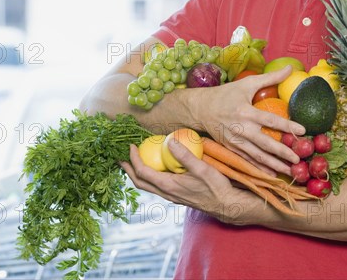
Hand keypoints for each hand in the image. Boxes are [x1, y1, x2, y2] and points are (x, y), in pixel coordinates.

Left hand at [121, 140, 246, 221]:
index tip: (130, 146)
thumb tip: (170, 141)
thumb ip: (185, 155)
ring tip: (134, 160)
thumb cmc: (215, 187)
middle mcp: (166, 193)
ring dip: (137, 173)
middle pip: (139, 182)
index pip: (143, 172)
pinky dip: (149, 175)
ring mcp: (170, 195)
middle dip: (128, 169)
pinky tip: (155, 166)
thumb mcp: (202, 169)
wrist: (225, 205)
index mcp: (168, 186)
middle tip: (121, 156)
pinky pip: (156, 185)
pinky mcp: (176, 195)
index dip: (134, 159)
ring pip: (147, 185)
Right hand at [190, 65, 303, 175]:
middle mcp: (241, 128)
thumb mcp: (247, 83)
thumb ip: (270, 78)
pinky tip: (272, 174)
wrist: (200, 109)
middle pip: (265, 143)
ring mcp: (235, 141)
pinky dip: (260, 168)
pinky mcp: (231, 148)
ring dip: (274, 164)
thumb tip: (290, 68)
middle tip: (299, 158)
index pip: (270, 120)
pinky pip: (248, 160)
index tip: (302, 131)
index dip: (287, 126)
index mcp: (246, 111)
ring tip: (290, 170)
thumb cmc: (226, 94)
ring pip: (257, 156)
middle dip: (283, 152)